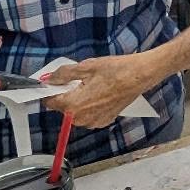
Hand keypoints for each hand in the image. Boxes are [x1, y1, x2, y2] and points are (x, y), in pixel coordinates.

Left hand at [44, 52, 158, 128]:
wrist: (141, 75)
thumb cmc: (115, 69)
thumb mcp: (87, 66)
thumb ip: (64, 74)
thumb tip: (48, 79)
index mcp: (73, 105)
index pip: (49, 101)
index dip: (51, 90)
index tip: (57, 81)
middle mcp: (81, 118)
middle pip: (62, 108)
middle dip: (66, 95)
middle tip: (80, 80)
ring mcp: (93, 122)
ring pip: (75, 113)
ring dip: (78, 101)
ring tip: (92, 86)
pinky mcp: (104, 121)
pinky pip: (87, 115)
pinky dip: (89, 107)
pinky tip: (100, 94)